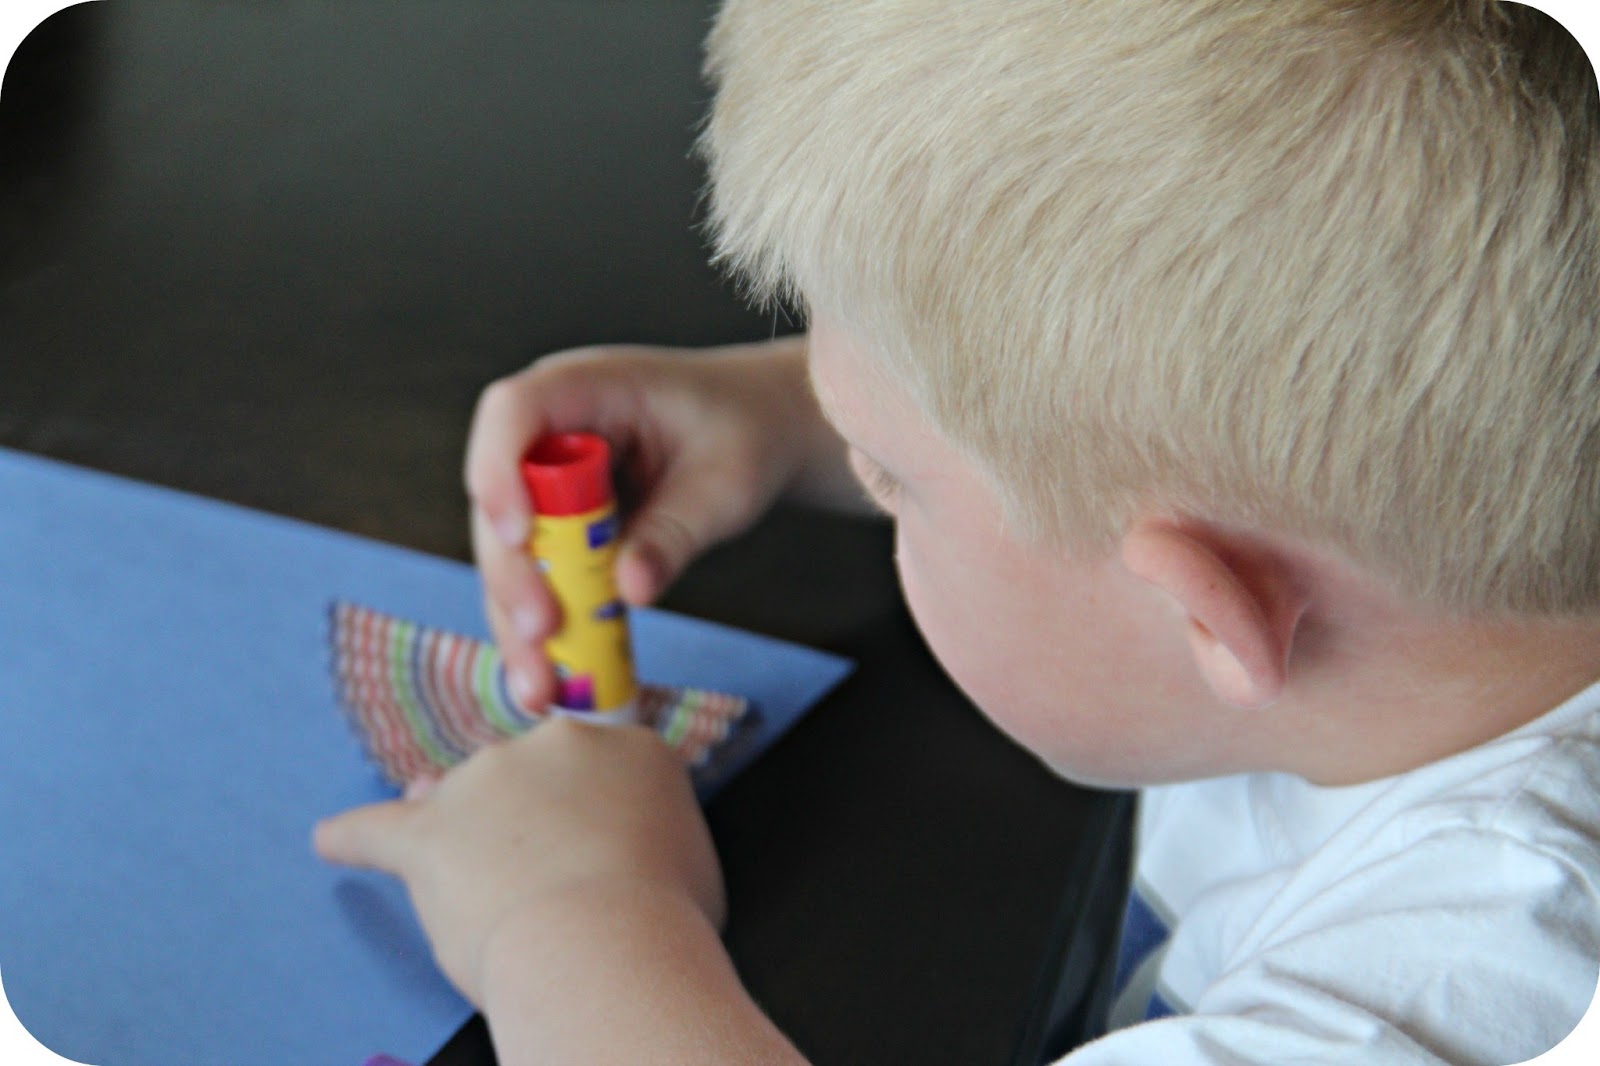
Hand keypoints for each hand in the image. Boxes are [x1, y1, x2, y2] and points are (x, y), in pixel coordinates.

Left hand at [312, 718, 723, 1006]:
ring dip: (463, 840)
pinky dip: (351, 838)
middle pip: (527, 774)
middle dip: (523, 822)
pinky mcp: (429, 830)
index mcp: (625, 746)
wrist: (607, 945)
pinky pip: (376, 828)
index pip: (600, 763)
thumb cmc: (663, 919)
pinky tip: (331, 841)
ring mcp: (487, 780)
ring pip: (459, 800)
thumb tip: (631, 849)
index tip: (596, 847)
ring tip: (476, 892)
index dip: (594, 812)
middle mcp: (554, 743)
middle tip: (546, 881)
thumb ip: (652, 833)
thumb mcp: (692, 857)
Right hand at [465, 336, 815, 709]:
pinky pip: (538, 578)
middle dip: (512, 573)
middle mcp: (552, 431)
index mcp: (586, 386)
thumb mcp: (725, 482)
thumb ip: (677, 530)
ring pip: (509, 553)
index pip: (513, 413)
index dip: (500, 470)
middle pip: (498, 499)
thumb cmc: (746, 435)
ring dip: (518, 620)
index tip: (517, 533)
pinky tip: (554, 685)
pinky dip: (546, 630)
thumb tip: (630, 590)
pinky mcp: (559, 527)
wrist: (762, 430)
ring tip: (542, 689)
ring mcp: (548, 481)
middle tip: (541, 632)